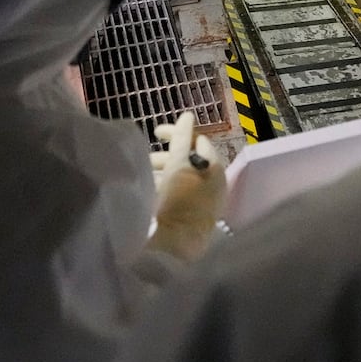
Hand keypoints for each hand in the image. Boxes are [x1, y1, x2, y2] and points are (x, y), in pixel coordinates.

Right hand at [147, 112, 226, 261]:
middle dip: (166, 155)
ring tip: (145, 175)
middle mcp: (214, 182)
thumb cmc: (178, 200)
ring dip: (163, 171)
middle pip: (189, 159)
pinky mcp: (194, 215)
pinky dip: (166, 186)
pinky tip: (150, 190)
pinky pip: (180, 192)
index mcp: (214, 168)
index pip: (197, 141)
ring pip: (183, 176)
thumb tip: (187, 116)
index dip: (177, 133)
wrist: (176, 245)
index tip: (155, 133)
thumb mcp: (178, 164)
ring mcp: (205, 200)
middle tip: (146, 159)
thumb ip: (181, 139)